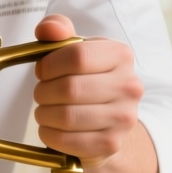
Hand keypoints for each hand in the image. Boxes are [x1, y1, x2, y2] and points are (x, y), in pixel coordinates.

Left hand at [30, 14, 142, 168]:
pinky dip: (49, 135)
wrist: (109, 120)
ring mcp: (124, 117)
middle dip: (43, 92)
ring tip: (45, 111)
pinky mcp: (112, 143)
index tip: (43, 71)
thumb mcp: (76, 48)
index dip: (49, 65)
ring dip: (44, 115)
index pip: (76, 56)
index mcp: (121, 55)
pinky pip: (68, 141)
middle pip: (69, 88)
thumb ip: (58, 31)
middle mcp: (129, 85)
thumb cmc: (87, 79)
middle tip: (41, 94)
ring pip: (67, 116)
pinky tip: (51, 128)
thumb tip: (47, 29)